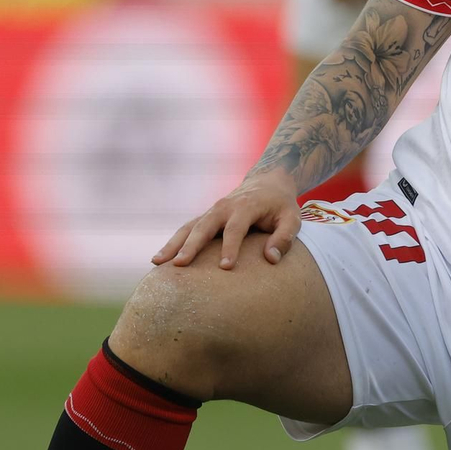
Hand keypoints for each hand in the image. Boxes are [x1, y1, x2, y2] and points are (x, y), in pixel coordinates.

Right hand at [152, 168, 302, 270]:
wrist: (268, 181)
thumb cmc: (281, 205)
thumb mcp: (293, 218)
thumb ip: (285, 237)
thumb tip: (271, 259)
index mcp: (246, 206)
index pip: (236, 227)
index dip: (231, 247)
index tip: (225, 268)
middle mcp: (224, 207)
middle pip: (205, 226)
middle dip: (192, 245)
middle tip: (180, 265)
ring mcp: (212, 211)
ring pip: (189, 227)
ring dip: (173, 244)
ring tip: (157, 263)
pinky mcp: (206, 217)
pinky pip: (186, 230)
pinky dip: (173, 243)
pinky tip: (159, 260)